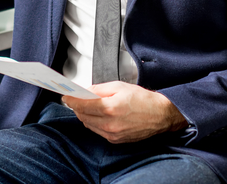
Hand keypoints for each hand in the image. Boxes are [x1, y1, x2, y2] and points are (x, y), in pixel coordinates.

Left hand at [62, 82, 186, 143]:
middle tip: (78, 98)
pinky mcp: (116, 140)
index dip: (71, 100)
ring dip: (85, 115)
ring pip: (88, 125)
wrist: (161, 115)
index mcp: (110, 108)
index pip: (81, 105)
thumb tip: (85, 91)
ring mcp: (112, 134)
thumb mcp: (119, 86)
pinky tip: (100, 115)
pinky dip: (95, 122)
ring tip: (90, 105)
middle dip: (78, 107)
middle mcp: (110, 124)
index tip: (65, 96)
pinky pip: (98, 131)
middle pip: (82, 116)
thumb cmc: (144, 100)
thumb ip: (98, 89)